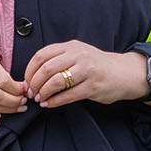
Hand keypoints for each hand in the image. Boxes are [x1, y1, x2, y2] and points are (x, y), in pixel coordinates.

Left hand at [22, 40, 150, 107]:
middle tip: (31, 93)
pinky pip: (68, 95)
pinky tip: (49, 104)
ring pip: (56, 81)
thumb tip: (33, 75)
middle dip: (34, 83)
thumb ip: (58, 60)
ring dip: (43, 93)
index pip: (42, 55)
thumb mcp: (78, 55)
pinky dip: (55, 101)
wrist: (125, 73)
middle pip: (46, 69)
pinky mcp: (93, 87)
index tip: (26, 81)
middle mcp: (78, 56)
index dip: (29, 70)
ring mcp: (87, 71)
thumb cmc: (96, 65)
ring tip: (40, 99)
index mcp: (71, 47)